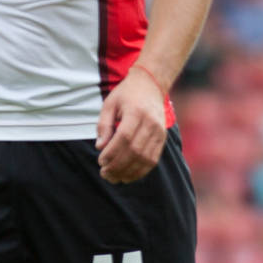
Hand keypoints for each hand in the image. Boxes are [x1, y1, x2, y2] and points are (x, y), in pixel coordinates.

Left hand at [96, 66, 167, 183]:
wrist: (151, 85)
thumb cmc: (126, 94)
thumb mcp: (109, 103)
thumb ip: (104, 125)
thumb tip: (100, 147)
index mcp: (136, 112)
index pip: (124, 137)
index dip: (112, 153)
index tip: (100, 161)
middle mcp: (151, 123)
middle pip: (135, 150)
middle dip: (118, 166)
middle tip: (104, 173)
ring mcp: (159, 132)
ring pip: (145, 158)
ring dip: (129, 172)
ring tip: (114, 178)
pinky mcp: (162, 138)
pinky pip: (153, 159)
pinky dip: (140, 171)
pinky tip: (128, 176)